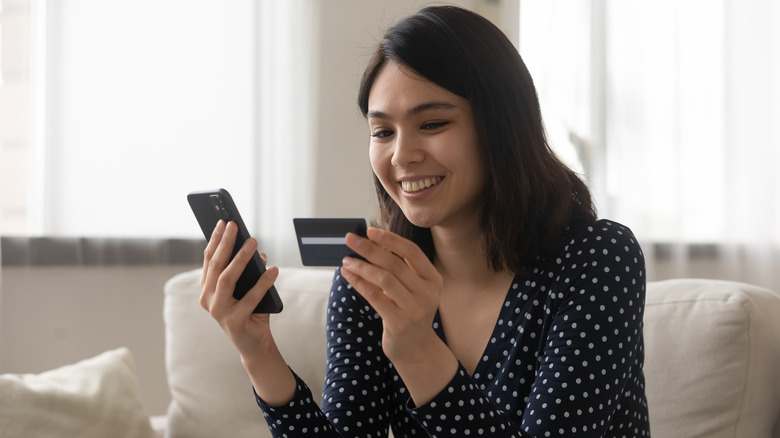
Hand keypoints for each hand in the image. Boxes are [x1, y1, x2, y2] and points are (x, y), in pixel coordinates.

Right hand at [199, 220, 279, 361]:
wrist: (255, 344)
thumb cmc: (251, 312)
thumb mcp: (248, 288)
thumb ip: (248, 271)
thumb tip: (257, 251)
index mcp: (207, 289)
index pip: (209, 260)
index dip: (215, 240)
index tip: (223, 222)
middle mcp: (208, 299)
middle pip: (216, 266)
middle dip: (225, 243)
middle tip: (234, 225)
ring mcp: (219, 312)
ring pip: (226, 279)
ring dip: (240, 258)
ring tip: (253, 243)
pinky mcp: (234, 322)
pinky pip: (250, 298)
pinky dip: (263, 283)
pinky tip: (274, 270)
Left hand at [340, 227, 443, 366]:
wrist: (416, 348)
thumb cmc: (409, 312)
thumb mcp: (413, 289)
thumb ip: (400, 270)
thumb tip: (370, 244)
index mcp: (433, 279)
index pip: (412, 252)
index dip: (390, 239)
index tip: (370, 231)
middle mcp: (428, 293)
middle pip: (395, 263)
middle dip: (369, 248)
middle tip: (350, 239)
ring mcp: (415, 309)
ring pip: (384, 279)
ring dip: (361, 266)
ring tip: (346, 260)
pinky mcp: (400, 323)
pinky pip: (375, 297)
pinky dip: (359, 283)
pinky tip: (348, 275)